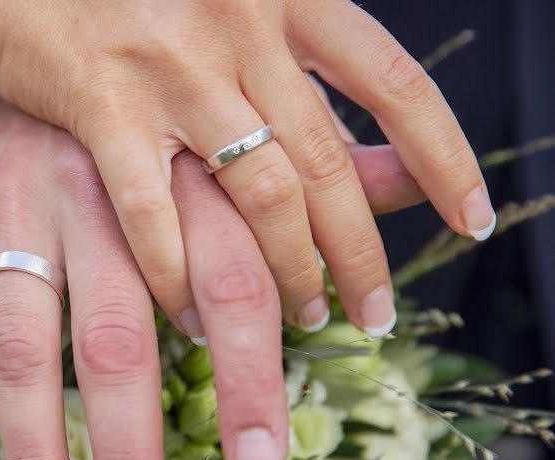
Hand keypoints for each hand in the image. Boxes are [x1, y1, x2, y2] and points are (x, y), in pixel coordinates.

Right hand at [0, 0, 492, 337]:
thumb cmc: (151, 10)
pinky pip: (155, 213)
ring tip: (305, 317)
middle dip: (360, 253)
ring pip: (257, 194)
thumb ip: (324, 91)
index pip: (394, 86)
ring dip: (288, 271)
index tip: (469, 224)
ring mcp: (174, 70)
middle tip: (374, 313)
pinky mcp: (103, 107)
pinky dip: (177, 274)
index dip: (443, 160)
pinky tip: (190, 315)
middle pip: (327, 164)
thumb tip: (406, 171)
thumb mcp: (250, 25)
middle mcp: (241, 29)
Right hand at [0, 92, 425, 459]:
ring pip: (21, 343)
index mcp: (181, 177)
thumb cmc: (155, 104)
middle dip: (131, 451)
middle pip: (117, 339)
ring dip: (33, 450)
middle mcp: (96, 196)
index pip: (230, 287)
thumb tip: (418, 186)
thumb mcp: (233, 124)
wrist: (44, 24)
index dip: (251, 379)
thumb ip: (319, 168)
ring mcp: (14, 210)